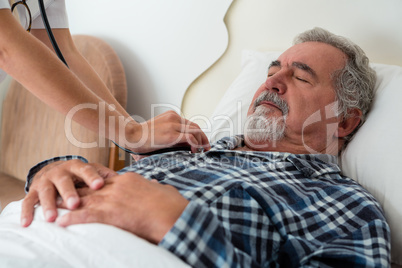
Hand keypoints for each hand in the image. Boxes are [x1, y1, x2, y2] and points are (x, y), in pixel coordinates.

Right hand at [21, 159, 116, 226]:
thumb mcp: (90, 171)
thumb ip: (104, 175)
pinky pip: (28, 202)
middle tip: (75, 204)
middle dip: (69, 193)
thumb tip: (123, 180)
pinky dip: (26, 212)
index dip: (92, 177)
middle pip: (64, 181)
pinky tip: (28, 223)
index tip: (99, 185)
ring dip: (48, 204)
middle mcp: (59, 172)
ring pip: (46, 192)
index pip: (86, 170)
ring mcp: (45, 181)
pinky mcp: (33, 191)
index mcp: (76, 166)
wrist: (53, 170)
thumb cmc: (78, 175)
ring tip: (52, 218)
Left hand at [56, 173, 188, 243]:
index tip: (84, 184)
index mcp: (129, 179)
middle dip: (75, 190)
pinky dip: (72, 219)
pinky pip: (86, 216)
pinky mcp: (111, 213)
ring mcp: (112, 198)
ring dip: (67, 204)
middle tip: (62, 192)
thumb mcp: (164, 190)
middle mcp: (117, 186)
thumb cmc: (172, 204)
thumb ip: (157, 186)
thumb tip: (157, 185)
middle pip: (90, 187)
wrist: (172, 213)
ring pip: (84, 200)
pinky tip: (62, 222)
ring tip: (54, 206)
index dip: (92, 182)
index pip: (105, 178)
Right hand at [122, 111, 210, 157]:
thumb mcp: (160, 132)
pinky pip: (190, 138)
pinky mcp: (171, 135)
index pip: (191, 124)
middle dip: (204, 138)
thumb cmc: (143, 138)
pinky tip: (194, 152)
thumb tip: (188, 146)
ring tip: (202, 151)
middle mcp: (174, 118)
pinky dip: (196, 144)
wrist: (130, 136)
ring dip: (202, 142)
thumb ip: (173, 135)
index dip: (199, 134)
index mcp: (171, 116)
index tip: (202, 144)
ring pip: (196, 131)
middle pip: (196, 126)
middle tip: (206, 149)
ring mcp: (173, 125)